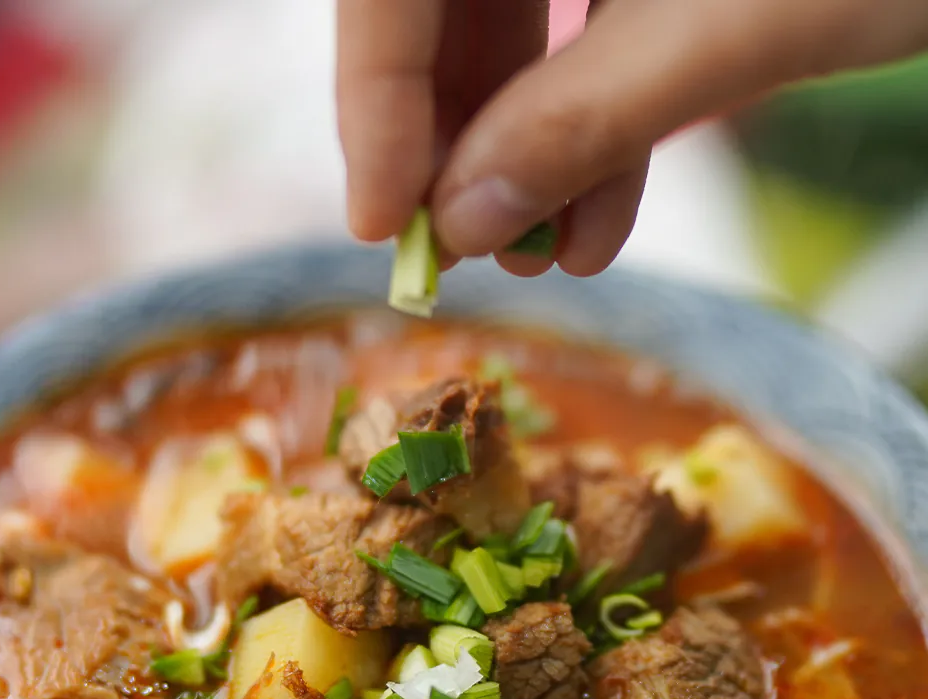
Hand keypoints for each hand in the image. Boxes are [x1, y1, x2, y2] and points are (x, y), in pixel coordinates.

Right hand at [337, 0, 927, 276]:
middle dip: (447, 144)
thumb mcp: (737, 24)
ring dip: (519, 160)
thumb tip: (461, 221)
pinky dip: (586, 136)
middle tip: (457, 254)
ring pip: (503, 31)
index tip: (382, 226)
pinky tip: (596, 227)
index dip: (373, 99)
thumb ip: (585, 119)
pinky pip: (580, 39)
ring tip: (539, 260)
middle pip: (437, 6)